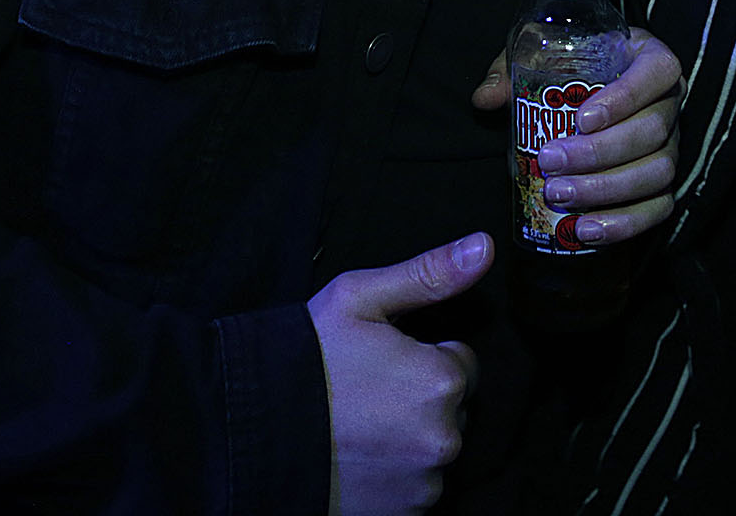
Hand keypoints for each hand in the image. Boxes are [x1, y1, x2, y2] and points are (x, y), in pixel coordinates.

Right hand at [309, 232, 492, 514]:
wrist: (251, 433)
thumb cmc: (305, 359)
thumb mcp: (360, 298)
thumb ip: (430, 274)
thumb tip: (484, 247)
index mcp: (440, 379)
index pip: (462, 362)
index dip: (423, 356)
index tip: (383, 360)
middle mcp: (443, 436)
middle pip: (451, 408)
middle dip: (420, 398)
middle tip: (367, 392)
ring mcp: (424, 481)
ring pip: (433, 447)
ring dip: (410, 438)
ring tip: (359, 426)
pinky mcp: (405, 514)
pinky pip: (416, 486)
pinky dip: (397, 474)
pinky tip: (361, 457)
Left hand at [470, 29, 680, 244]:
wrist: (588, 100)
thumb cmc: (569, 72)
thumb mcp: (540, 58)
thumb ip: (512, 71)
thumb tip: (486, 99)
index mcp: (650, 58)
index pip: (656, 72)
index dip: (624, 98)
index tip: (580, 119)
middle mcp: (669, 103)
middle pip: (652, 130)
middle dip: (600, 152)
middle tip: (550, 160)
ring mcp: (671, 146)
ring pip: (657, 172)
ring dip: (606, 189)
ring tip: (560, 195)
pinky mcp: (664, 185)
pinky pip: (657, 209)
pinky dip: (623, 223)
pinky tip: (584, 229)